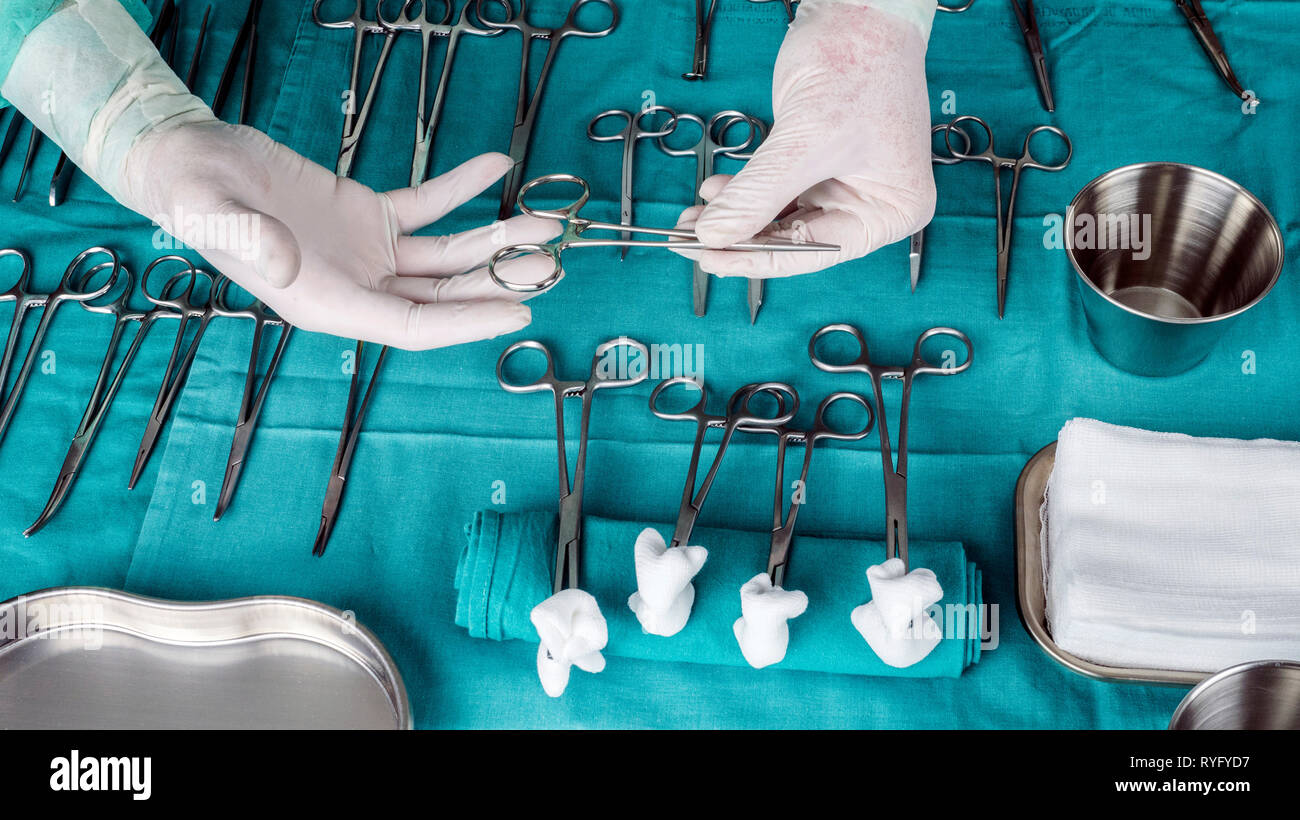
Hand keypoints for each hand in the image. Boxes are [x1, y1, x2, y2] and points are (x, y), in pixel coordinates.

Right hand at [122, 124, 557, 348]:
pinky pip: (427, 206)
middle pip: (443, 296)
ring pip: (446, 257)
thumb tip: (285, 262)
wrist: (190, 161)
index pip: (412, 326)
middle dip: (497, 283)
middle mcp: (357, 287)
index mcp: (327, 304)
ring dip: (494, 243)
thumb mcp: (213, 215)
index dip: (467, 321)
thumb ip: (250, 240)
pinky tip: (496, 167)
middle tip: (550, 266)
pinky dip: (461, 188)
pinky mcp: (371, 217)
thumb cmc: (195, 195)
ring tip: (545, 225)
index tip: (517, 311)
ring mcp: (369, 254)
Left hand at [675, 0, 935, 278]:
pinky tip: (714, 190)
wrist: (859, 9)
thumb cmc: (858, 62)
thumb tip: (715, 235)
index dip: (757, 259)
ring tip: (691, 218)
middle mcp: (872, 206)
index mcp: (891, 211)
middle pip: (795, 239)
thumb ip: (758, 193)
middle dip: (741, 237)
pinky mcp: (817, 165)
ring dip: (735, 217)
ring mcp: (844, 186)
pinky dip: (743, 192)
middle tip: (689, 242)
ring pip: (778, 217)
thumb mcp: (806, 137)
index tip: (710, 259)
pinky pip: (774, 191)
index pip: (814, 252)